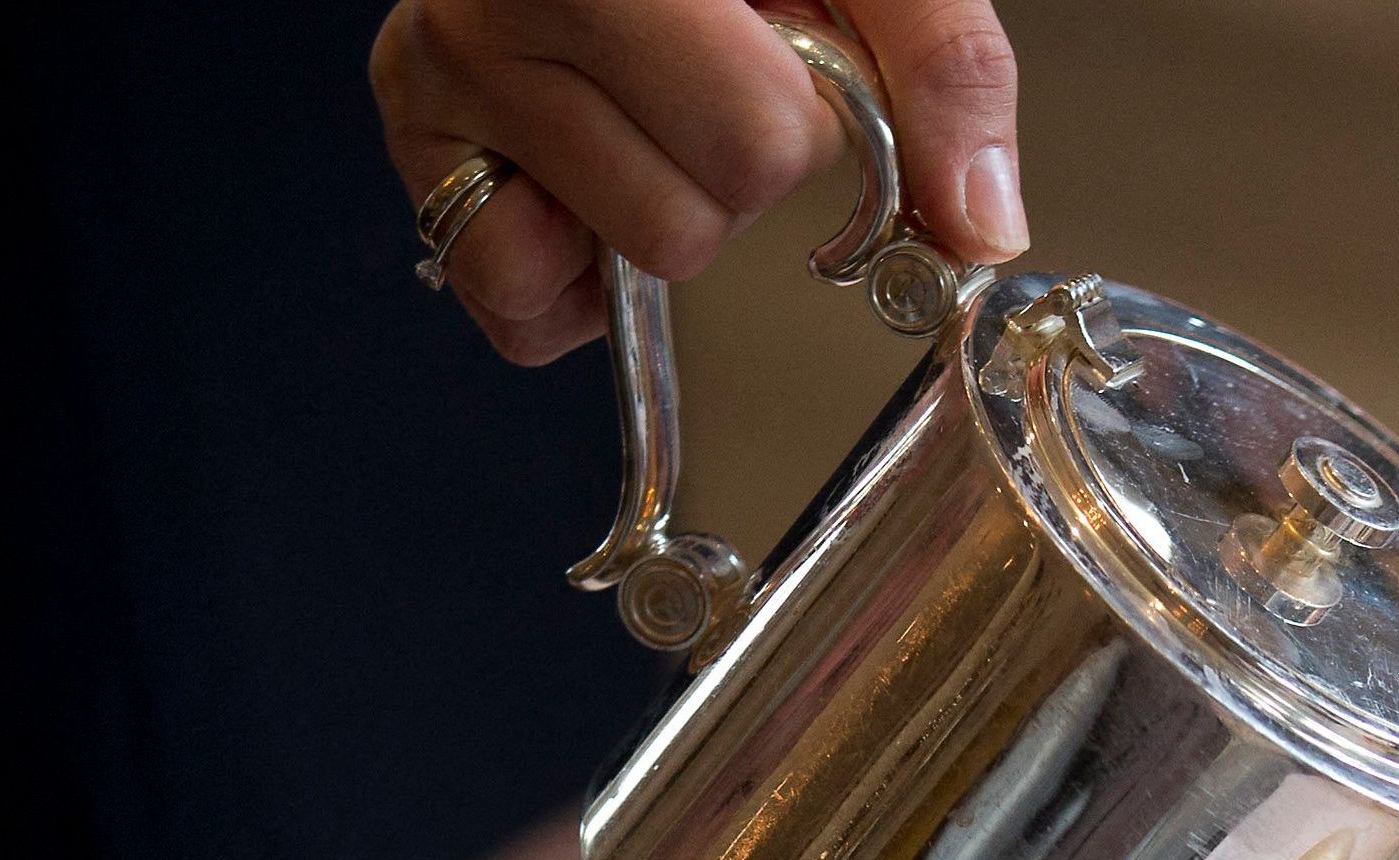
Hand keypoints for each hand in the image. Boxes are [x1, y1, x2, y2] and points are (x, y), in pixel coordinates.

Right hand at [373, 0, 1025, 363]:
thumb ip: (942, 63)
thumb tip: (980, 222)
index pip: (758, 142)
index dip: (802, 122)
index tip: (785, 62)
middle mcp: (494, 13)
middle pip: (691, 218)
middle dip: (738, 170)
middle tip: (710, 80)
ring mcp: (439, 78)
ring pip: (624, 254)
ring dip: (665, 207)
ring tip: (650, 108)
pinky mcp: (418, 144)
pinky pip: (512, 294)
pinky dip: (572, 276)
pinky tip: (597, 185)